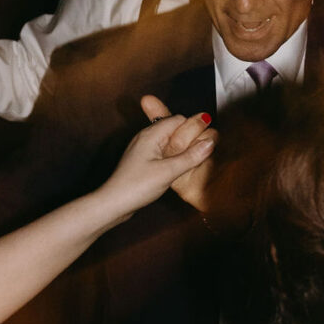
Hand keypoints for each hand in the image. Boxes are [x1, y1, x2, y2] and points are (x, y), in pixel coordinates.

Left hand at [103, 100, 214, 218]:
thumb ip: (191, 157)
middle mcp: (145, 137)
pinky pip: (161, 151)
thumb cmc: (135, 187)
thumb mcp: (168, 172)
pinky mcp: (141, 160)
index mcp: (151, 134)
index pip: (178, 119)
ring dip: (180, 149)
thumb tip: (210, 142)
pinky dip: (171, 157)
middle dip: (188, 138)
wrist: (113, 204)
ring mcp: (142, 148)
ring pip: (168, 141)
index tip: (205, 141)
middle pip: (173, 128)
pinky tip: (176, 170)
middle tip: (199, 154)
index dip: (193, 128)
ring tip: (190, 162)